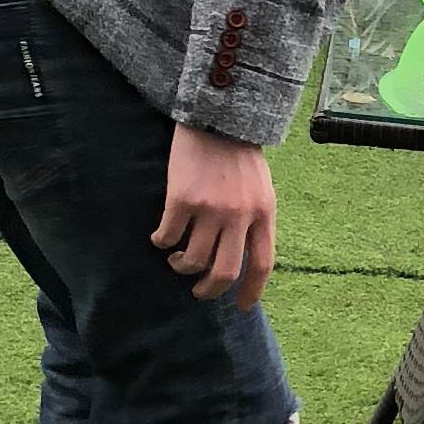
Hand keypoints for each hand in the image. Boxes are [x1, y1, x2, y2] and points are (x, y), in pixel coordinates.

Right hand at [155, 124, 276, 305]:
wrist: (218, 116)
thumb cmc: (239, 154)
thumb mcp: (261, 188)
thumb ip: (256, 219)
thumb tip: (244, 256)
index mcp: (264, 213)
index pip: (262, 264)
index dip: (251, 291)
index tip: (240, 307)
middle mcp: (239, 215)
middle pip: (224, 272)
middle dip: (209, 290)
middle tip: (198, 291)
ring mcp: (211, 209)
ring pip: (192, 259)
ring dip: (181, 266)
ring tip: (176, 259)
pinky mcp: (182, 199)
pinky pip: (167, 237)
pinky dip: (161, 243)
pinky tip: (159, 239)